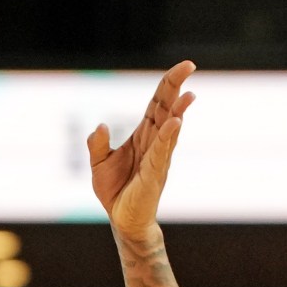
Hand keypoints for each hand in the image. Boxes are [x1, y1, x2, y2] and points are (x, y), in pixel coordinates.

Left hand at [89, 60, 196, 237]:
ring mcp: (158, 158)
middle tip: (189, 66)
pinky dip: (168, 136)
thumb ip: (97, 144)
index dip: (168, 84)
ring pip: (169, 128)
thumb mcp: (98, 163)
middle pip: (167, 109)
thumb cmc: (115, 191)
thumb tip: (99, 125)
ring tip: (188, 93)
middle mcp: (155, 142)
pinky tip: (175, 122)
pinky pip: (162, 152)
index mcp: (143, 135)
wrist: (122, 220)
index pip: (158, 104)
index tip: (183, 66)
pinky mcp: (154, 174)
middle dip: (176, 87)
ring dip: (178, 110)